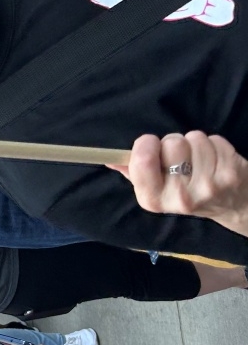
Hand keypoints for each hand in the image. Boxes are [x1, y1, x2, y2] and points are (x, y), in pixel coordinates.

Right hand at [109, 131, 247, 235]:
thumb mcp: (156, 189)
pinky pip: (214, 140)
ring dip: (195, 143)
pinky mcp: (230, 173)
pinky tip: (215, 159)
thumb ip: (134, 172)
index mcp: (153, 199)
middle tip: (179, 156)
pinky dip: (214, 144)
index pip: (142, 160)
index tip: (150, 144)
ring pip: (193, 138)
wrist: (232, 206)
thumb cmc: (187, 192)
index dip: (146, 144)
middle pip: (171, 144)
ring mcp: (208, 186)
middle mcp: (180, 197)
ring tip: (199, 159)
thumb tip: (110, 159)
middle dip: (173, 143)